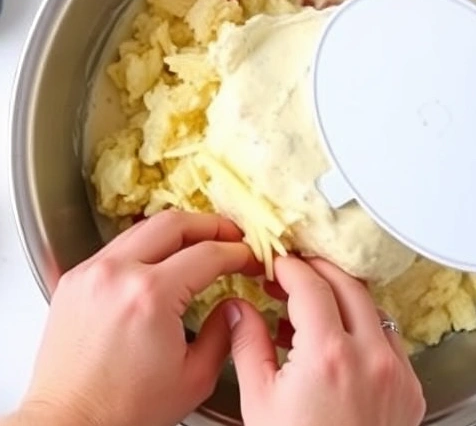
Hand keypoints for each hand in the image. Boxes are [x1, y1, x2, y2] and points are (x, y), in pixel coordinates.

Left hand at [10, 211, 258, 425]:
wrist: (70, 423)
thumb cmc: (125, 409)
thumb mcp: (195, 376)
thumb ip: (224, 332)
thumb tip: (234, 307)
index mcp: (151, 296)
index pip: (208, 253)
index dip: (239, 253)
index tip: (251, 260)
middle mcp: (117, 275)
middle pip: (175, 223)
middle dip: (212, 226)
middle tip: (232, 238)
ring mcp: (90, 274)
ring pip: (143, 229)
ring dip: (178, 232)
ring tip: (200, 246)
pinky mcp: (74, 282)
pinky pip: (117, 247)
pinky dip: (147, 247)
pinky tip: (162, 263)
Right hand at [227, 256, 425, 425]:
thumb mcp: (258, 401)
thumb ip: (248, 345)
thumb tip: (239, 309)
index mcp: (329, 354)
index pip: (313, 286)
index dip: (291, 268)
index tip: (277, 265)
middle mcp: (371, 357)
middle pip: (350, 287)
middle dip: (320, 272)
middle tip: (295, 274)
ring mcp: (397, 373)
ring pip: (376, 312)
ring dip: (345, 301)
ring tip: (311, 313)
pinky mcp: (411, 390)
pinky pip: (392, 343)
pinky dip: (367, 333)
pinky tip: (341, 344)